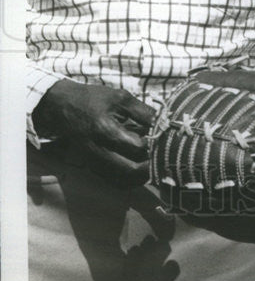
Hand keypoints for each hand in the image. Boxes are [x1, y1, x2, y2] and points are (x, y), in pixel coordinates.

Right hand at [32, 80, 155, 185]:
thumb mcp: (121, 98)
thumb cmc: (94, 99)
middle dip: (151, 165)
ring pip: (124, 181)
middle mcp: (97, 151)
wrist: (63, 108)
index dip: (153, 144)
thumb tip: (166, 123)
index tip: (162, 135)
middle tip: (162, 153)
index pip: (136, 147)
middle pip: (131, 171)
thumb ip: (144, 112)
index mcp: (104, 130)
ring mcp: (94, 163)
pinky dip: (131, 178)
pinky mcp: (93, 168)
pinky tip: (140, 165)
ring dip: (143, 174)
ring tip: (153, 159)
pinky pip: (116, 182)